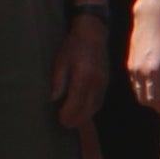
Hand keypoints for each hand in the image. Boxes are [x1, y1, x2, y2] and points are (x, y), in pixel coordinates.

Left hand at [50, 16, 109, 130]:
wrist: (94, 34)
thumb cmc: (74, 45)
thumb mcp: (60, 61)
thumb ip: (58, 81)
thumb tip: (54, 99)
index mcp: (82, 77)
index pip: (76, 103)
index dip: (68, 114)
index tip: (60, 119)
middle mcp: (95, 83)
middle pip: (87, 109)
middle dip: (76, 120)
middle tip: (65, 124)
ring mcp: (102, 83)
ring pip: (95, 107)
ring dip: (84, 116)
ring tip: (73, 121)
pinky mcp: (105, 82)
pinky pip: (99, 101)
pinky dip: (91, 109)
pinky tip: (84, 111)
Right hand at [124, 3, 159, 112]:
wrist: (150, 20)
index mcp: (153, 71)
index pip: (154, 99)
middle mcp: (139, 72)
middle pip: (143, 99)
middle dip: (154, 104)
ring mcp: (131, 68)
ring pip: (137, 92)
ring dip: (147, 96)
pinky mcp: (128, 64)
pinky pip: (134, 83)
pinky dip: (142, 87)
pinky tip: (152, 82)